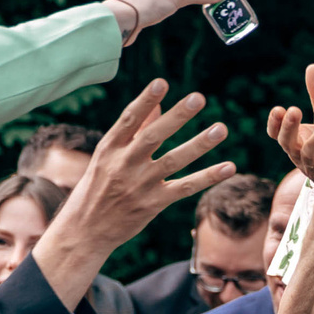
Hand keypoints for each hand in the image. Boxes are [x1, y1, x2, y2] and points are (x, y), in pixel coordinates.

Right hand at [37, 81, 235, 275]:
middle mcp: (124, 164)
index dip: (145, 101)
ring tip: (221, 128)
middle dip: (176, 117)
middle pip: (153, 137)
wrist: (85, 230)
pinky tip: (228, 167)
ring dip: (199, 144)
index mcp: (109, 148)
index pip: (129, 120)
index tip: (161, 83)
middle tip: (198, 98)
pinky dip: (208, 177)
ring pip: (174, 161)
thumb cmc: (97, 187)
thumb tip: (158, 103)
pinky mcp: (153, 204)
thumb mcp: (107, 157)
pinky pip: (185, 188)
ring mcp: (139, 185)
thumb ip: (134, 130)